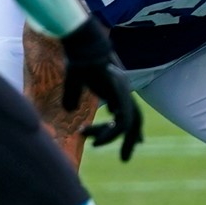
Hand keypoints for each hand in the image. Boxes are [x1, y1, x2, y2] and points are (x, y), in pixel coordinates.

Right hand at [60, 18, 142, 160]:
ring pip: (129, 123)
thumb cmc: (79, 60)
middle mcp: (124, 92)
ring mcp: (123, 92)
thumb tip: (71, 109)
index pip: (129, 112)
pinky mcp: (119, 95)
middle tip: (125, 159)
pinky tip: (94, 142)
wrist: (84, 45)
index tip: (134, 143)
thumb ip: (74, 96)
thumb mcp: (75, 82)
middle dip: (131, 139)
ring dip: (116, 140)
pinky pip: (122, 122)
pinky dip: (110, 135)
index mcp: (117, 89)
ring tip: (95, 146)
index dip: (130, 128)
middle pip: (135, 120)